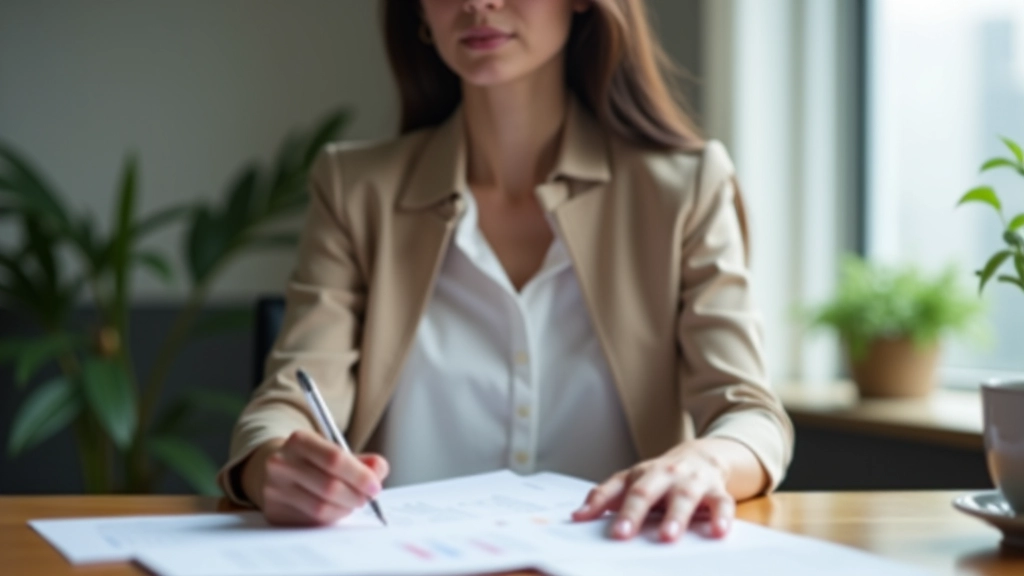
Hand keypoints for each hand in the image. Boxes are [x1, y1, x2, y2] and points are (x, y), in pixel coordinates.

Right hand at [242, 430, 388, 525]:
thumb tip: (379, 471)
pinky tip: (335, 510)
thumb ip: (363, 461)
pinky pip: (311, 521)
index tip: (375, 486)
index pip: (334, 459)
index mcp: (299, 441)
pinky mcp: (274, 511)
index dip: (360, 475)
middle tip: (367, 498)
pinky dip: (331, 519)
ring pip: (321, 508)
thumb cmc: (314, 462)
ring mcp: (274, 489)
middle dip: (356, 496)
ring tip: (352, 503)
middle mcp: (281, 463)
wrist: (278, 470)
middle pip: (329, 486)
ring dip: (345, 509)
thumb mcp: (336, 452)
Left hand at [571, 439, 734, 541]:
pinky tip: (720, 531)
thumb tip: (577, 517)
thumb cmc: (661, 476)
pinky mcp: (715, 490)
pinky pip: (721, 502)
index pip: (616, 488)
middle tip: (623, 534)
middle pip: (646, 491)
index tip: (584, 521)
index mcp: (640, 474)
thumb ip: (605, 497)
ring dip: (676, 516)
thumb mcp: (632, 481)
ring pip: (683, 497)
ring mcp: (690, 481)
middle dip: (634, 512)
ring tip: (668, 536)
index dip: (600, 504)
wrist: (703, 455)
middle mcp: (663, 475)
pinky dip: (722, 517)